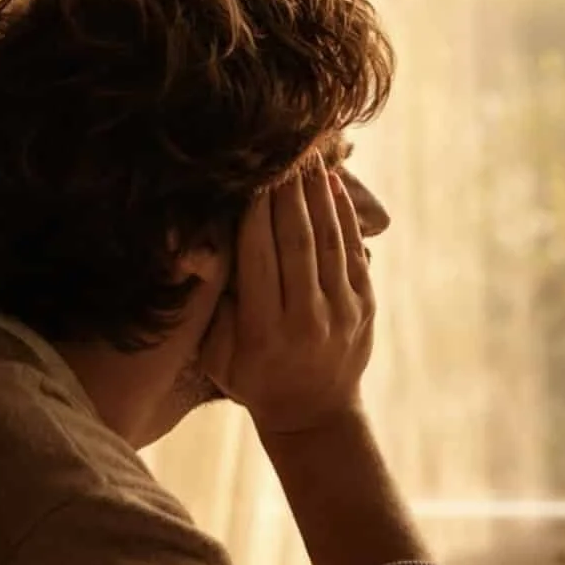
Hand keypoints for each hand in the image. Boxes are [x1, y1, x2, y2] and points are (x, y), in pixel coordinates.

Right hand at [198, 158, 375, 436]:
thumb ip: (212, 308)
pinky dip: (343, 216)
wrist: (314, 415)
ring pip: (328, 240)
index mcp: (265, 331)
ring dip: (316, 194)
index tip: (248, 174)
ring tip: (306, 156)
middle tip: (279, 150)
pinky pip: (353, 251)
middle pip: (295, 240)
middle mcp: (307, 319)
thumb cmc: (254, 380)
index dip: (253, 211)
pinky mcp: (364, 307)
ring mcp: (341, 313)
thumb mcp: (219, 356)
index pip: (257, 255)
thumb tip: (200, 250)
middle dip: (286, 191)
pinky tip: (331, 187)